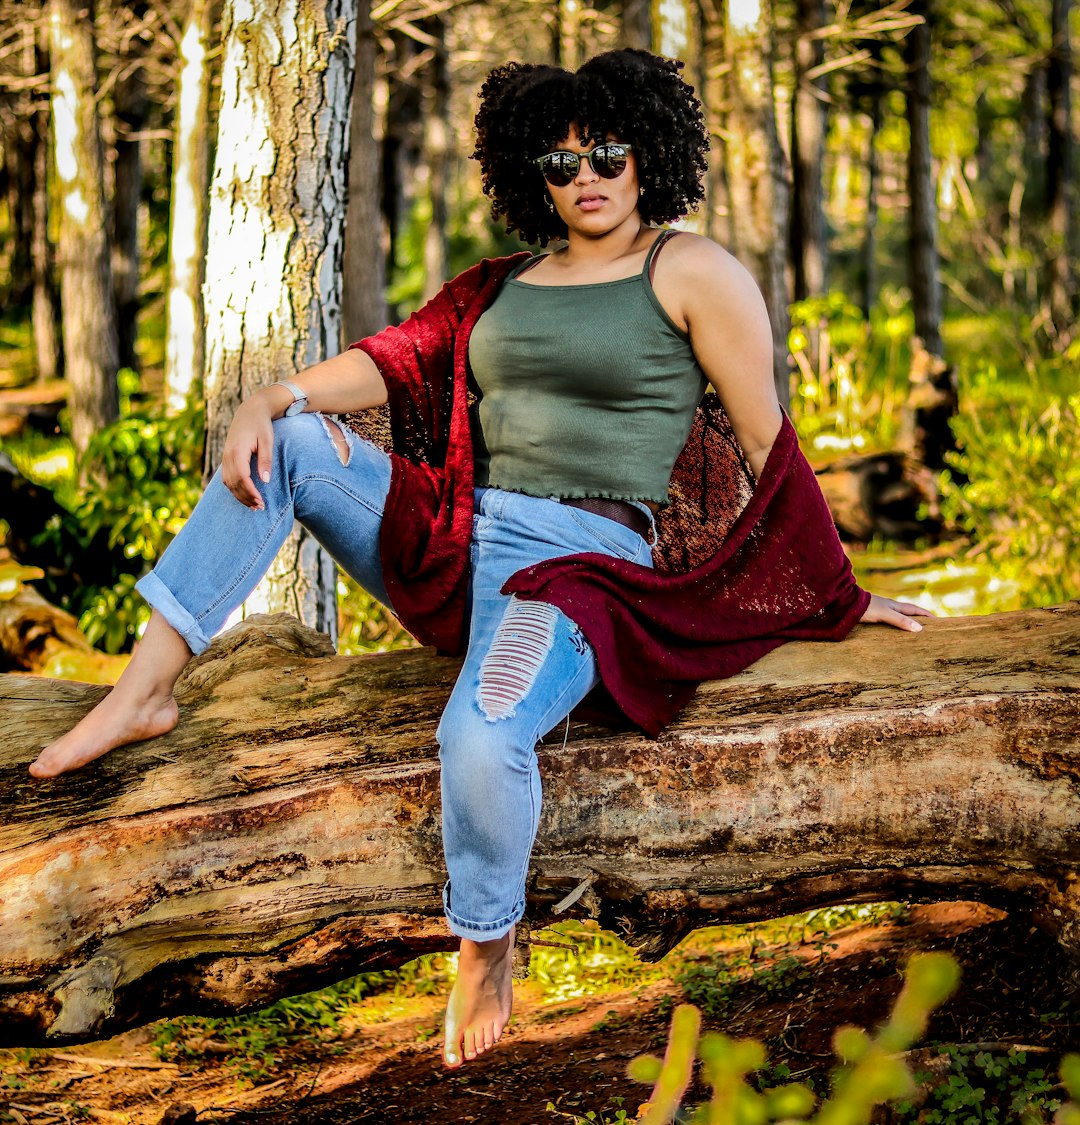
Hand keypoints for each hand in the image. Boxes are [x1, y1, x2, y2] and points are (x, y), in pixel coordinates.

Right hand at [221, 391, 277, 509]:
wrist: (250, 410)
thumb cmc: (262, 425)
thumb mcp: (267, 441)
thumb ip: (266, 460)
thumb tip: (266, 481)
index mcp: (237, 451)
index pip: (242, 478)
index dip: (251, 493)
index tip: (261, 503)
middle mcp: (228, 455)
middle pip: (234, 483)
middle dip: (246, 498)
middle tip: (260, 508)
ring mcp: (225, 457)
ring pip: (228, 482)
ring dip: (240, 496)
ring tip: (253, 506)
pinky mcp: (226, 458)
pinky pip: (227, 478)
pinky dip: (234, 489)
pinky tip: (245, 495)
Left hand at [860, 593, 934, 632]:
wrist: (843, 602)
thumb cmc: (864, 607)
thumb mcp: (885, 614)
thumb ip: (900, 621)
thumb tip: (920, 629)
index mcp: (894, 605)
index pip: (915, 610)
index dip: (927, 615)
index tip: (939, 621)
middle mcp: (888, 608)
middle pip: (907, 613)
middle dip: (918, 620)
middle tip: (928, 629)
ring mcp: (879, 612)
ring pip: (896, 618)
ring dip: (905, 625)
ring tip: (912, 635)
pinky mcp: (870, 617)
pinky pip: (886, 623)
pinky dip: (892, 628)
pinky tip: (890, 635)